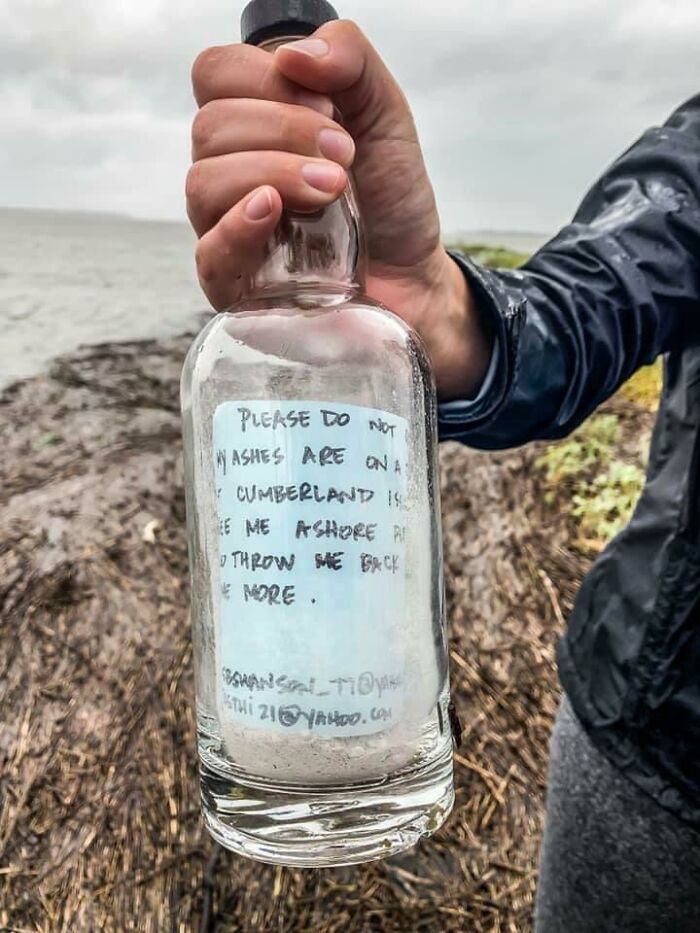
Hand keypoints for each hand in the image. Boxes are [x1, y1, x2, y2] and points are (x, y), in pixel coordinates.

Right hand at [187, 20, 491, 398]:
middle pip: (210, 127)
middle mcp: (230, 173)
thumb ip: (351, 61)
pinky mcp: (235, 285)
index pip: (215, 74)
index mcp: (253, 124)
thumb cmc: (390, 200)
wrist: (413, 275)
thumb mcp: (386, 115)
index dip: (266, 79)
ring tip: (332, 190)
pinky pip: (208, 253)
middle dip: (283, 130)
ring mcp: (226, 230)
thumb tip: (294, 54)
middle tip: (344, 156)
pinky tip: (271, 211)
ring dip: (273, 172)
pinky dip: (237, 227)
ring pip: (204, 183)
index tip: (330, 108)